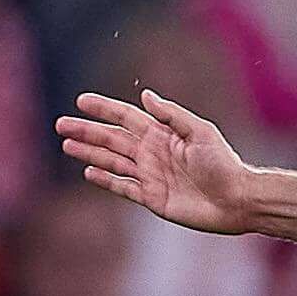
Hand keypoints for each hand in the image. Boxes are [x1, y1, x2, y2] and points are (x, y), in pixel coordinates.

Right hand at [59, 89, 256, 233]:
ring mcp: (150, 175)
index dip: (104, 109)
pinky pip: (122, 187)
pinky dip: (105, 179)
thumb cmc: (223, 163)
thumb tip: (144, 95)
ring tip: (67, 145)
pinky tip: (88, 172)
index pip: (125, 117)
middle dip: (87, 131)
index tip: (81, 101)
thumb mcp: (200, 132)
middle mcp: (152, 153)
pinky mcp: (151, 198)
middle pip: (112, 139)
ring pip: (112, 161)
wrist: (235, 200)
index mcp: (162, 134)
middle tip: (61, 125)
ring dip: (89, 153)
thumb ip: (171, 115)